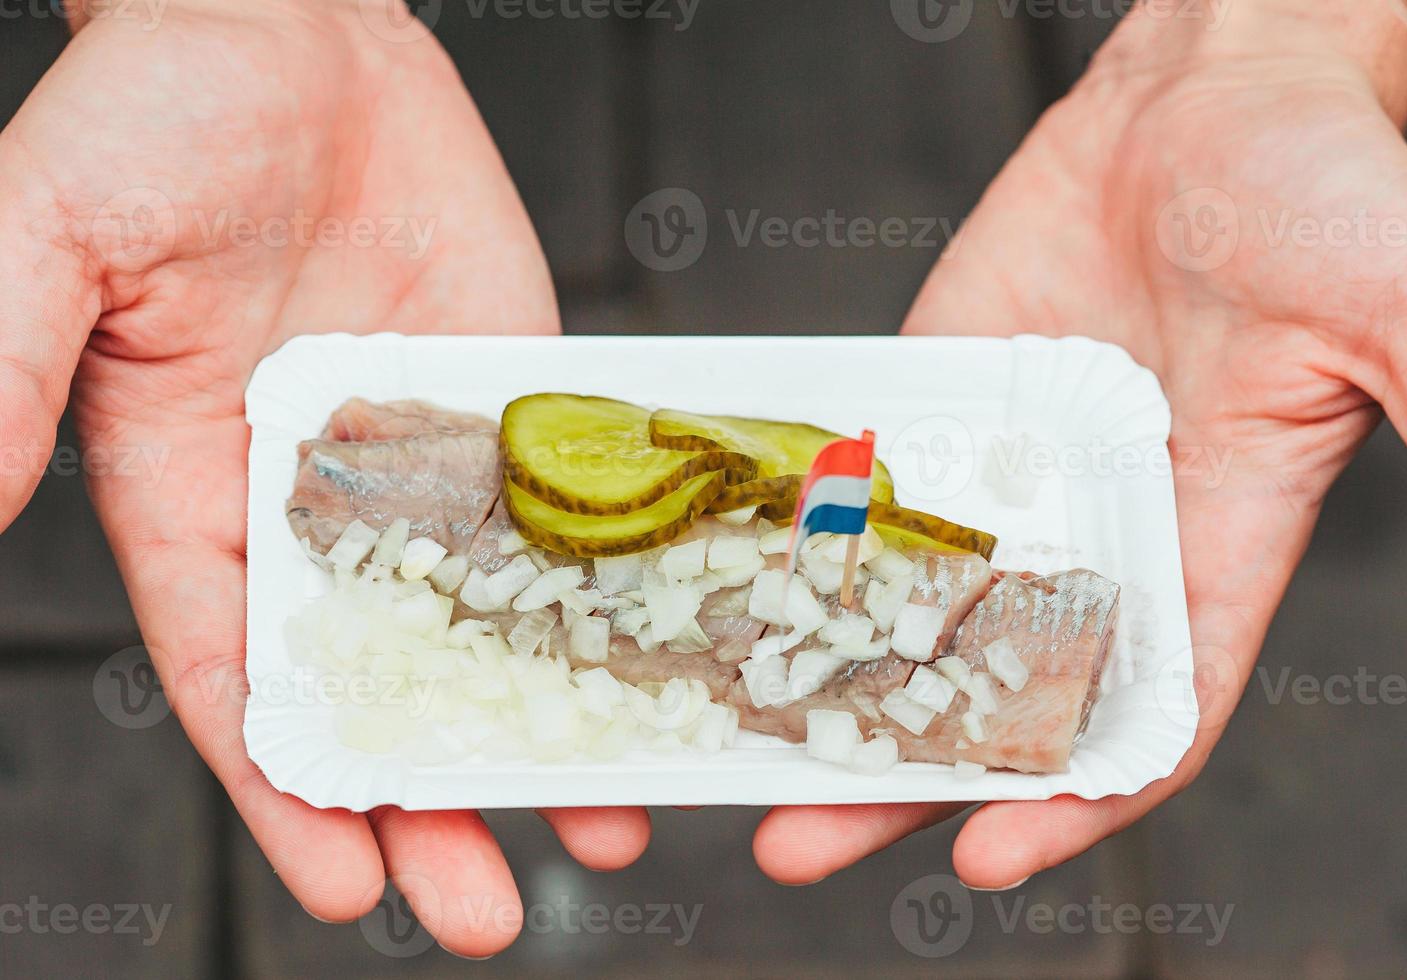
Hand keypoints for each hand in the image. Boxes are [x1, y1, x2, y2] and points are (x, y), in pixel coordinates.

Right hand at [0, 0, 648, 954]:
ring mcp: (425, 464)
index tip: (351, 885)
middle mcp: (318, 507)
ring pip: (487, 627)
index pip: (243, 684)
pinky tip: (654, 663)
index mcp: (196, 502)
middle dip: (430, 802)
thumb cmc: (153, 116)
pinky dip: (605, 597)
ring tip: (611, 827)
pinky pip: (564, 515)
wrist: (290, 26)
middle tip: (495, 912)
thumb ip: (0, 373)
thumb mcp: (50, 238)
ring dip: (541, 727)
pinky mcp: (509, 406)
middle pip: (379, 689)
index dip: (291, 792)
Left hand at [753, 0, 1406, 886]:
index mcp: (1211, 549)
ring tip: (733, 750)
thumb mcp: (1405, 308)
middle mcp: (1099, 536)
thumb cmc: (1319, 187)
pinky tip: (729, 591)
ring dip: (830, 682)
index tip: (987, 856)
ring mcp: (1007, 478)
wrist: (1210, 90)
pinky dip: (804, 547)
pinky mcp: (942, 411)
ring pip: (908, 609)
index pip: (1143, 713)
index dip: (1072, 796)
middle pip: (994, 693)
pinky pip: (865, 495)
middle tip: (797, 841)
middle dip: (905, 773)